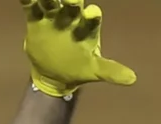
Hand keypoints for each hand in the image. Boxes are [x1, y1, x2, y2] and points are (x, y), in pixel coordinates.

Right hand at [21, 0, 136, 96]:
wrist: (55, 73)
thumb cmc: (80, 68)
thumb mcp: (95, 71)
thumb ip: (111, 72)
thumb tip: (133, 79)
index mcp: (87, 31)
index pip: (91, 22)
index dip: (92, 17)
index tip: (94, 12)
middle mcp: (71, 20)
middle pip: (71, 7)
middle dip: (72, 2)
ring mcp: (53, 18)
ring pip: (51, 3)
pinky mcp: (36, 20)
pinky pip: (31, 6)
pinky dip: (27, 0)